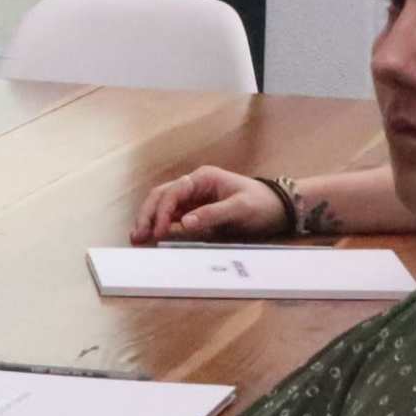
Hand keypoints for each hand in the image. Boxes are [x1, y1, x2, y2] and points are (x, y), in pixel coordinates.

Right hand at [132, 166, 283, 244]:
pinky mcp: (196, 211)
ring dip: (149, 219)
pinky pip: (173, 216)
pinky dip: (160, 225)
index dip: (162, 211)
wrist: (277, 206)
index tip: (157, 231)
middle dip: (147, 214)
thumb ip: (213, 214)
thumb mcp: (240, 208)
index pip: (174, 191)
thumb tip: (184, 223)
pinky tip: (152, 236)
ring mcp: (193, 198)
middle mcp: (194, 185)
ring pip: (163, 205)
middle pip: (162, 195)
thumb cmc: (261, 203)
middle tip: (137, 235)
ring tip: (137, 238)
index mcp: (203, 178)